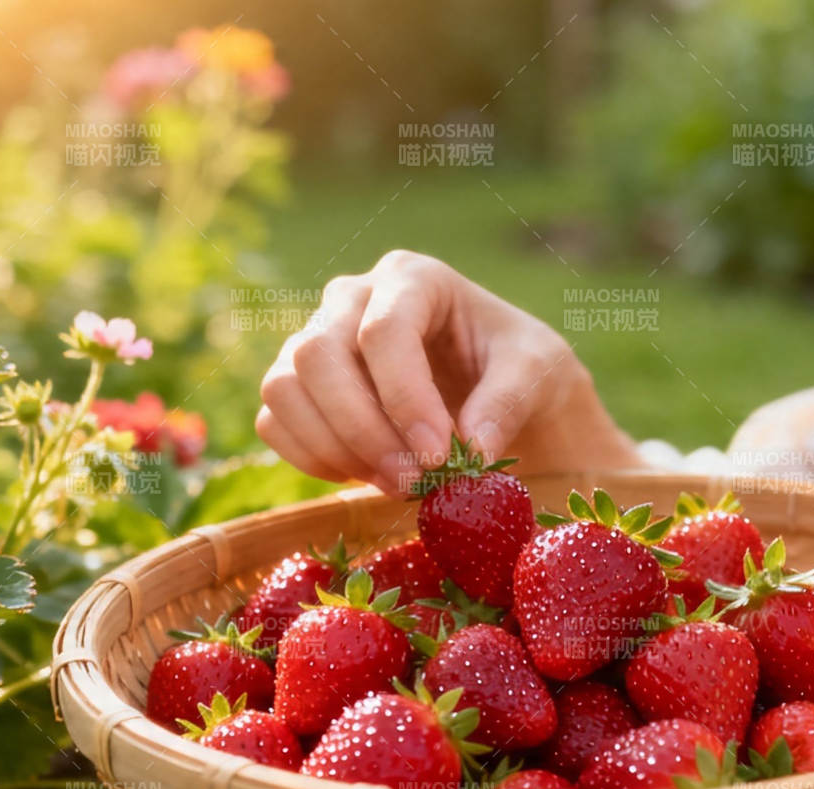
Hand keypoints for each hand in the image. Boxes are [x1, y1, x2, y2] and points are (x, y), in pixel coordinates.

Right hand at [257, 250, 642, 493]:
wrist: (501, 391)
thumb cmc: (519, 368)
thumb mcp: (538, 372)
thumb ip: (507, 401)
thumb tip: (471, 448)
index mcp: (413, 278)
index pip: (384, 330)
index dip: (404, 397)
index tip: (438, 457)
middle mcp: (352, 297)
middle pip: (317, 354)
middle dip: (362, 429)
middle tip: (411, 482)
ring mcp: (317, 338)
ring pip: (284, 388)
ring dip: (334, 447)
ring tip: (395, 484)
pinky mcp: (298, 386)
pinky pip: (274, 421)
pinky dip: (311, 458)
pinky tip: (365, 476)